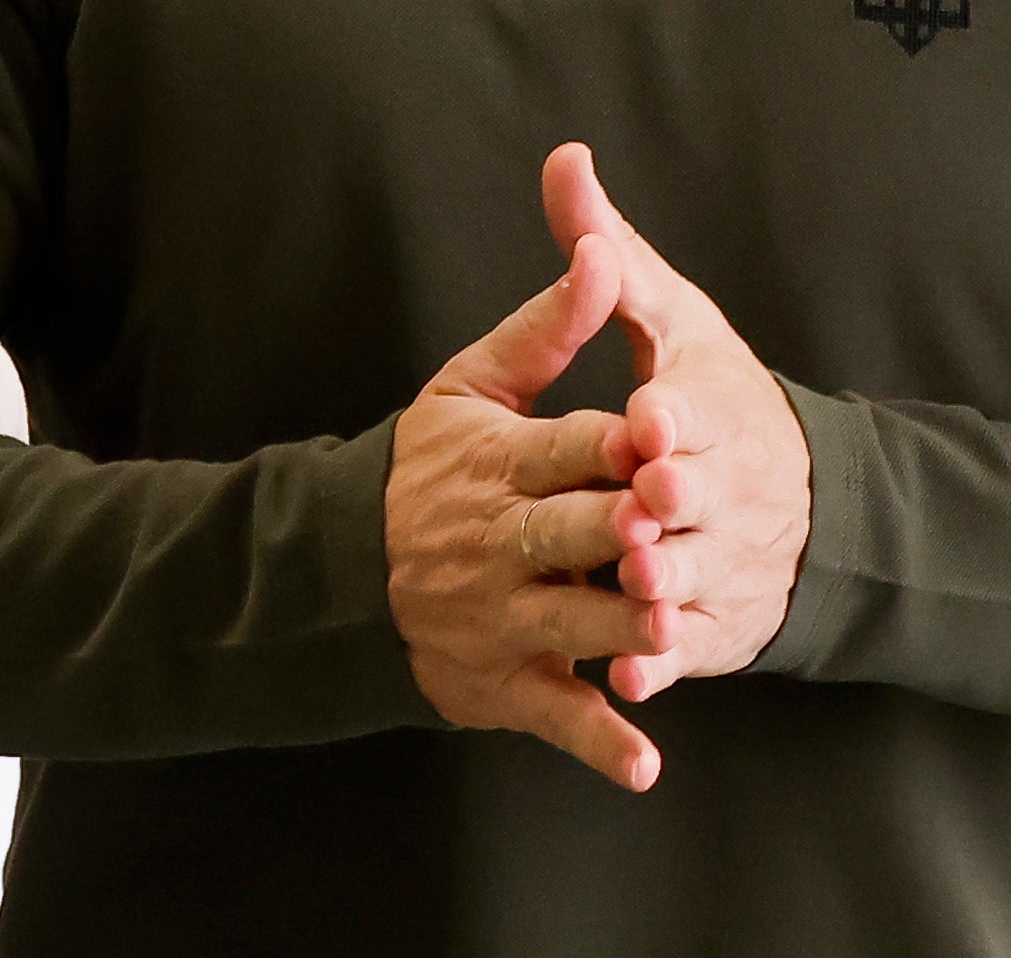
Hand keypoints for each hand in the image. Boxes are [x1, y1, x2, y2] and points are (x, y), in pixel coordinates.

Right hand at [385, 233, 676, 791]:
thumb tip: (601, 248)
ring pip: (569, 626)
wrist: (344, 571)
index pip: (561, 448)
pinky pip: (557, 717)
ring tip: (666, 627)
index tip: (656, 429)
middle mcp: (500, 544)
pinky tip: (644, 761)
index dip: (610, 442)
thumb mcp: (472, 384)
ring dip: (616, 629)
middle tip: (654, 526)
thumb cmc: (427, 465)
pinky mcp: (506, 685)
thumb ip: (546, 325)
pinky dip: (598, 742)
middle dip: (609, 532)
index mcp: (499, 465)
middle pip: (565, 535)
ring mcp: (502, 620)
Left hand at [540, 144, 813, 704]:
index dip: (672, 415)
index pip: (695, 408)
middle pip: (697, 496)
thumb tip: (562, 157)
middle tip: (642, 505)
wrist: (803, 504)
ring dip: (665, 582)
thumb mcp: (671, 318)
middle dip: (672, 500)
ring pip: (693, 572)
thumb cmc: (714, 398)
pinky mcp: (715, 624)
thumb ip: (607, 250)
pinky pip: (688, 645)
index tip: (647, 417)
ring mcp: (723, 559)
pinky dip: (661, 663)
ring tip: (633, 585)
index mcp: (711, 406)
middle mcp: (725, 486)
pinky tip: (629, 679)